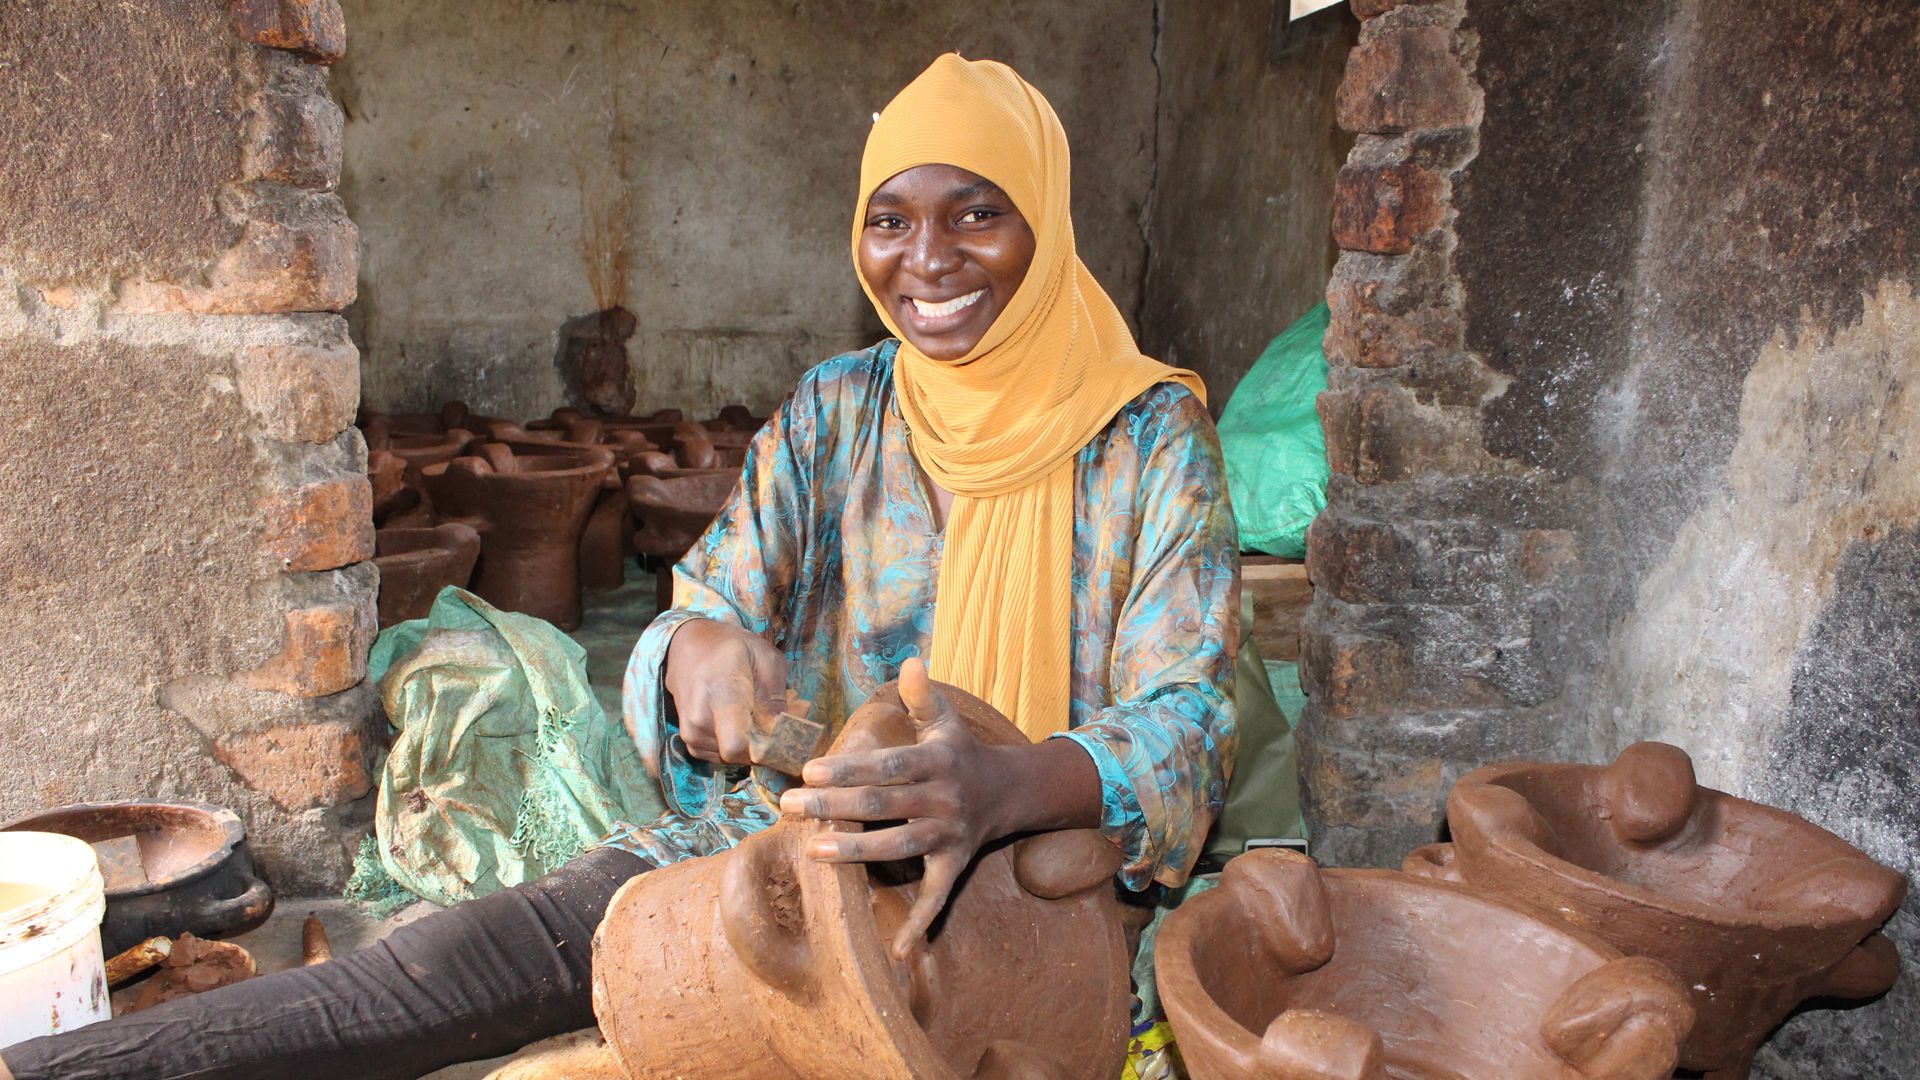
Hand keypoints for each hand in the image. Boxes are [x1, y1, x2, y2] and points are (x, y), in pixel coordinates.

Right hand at [662, 618, 787, 764]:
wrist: (688, 647)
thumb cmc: (732, 648)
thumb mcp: (766, 659)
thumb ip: (777, 698)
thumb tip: (788, 732)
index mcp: (719, 695)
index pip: (737, 746)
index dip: (767, 748)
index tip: (785, 728)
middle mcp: (699, 720)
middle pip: (743, 755)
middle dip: (769, 743)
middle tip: (786, 715)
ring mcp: (692, 735)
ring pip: (737, 758)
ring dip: (757, 742)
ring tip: (764, 712)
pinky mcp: (692, 744)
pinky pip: (726, 757)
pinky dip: (742, 744)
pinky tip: (747, 720)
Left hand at [779, 657, 1007, 958]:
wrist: (1013, 791)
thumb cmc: (962, 752)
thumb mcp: (947, 720)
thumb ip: (923, 695)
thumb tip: (910, 658)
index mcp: (936, 761)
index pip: (886, 764)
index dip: (848, 767)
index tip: (809, 768)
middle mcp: (943, 799)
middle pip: (882, 804)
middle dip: (834, 805)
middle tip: (791, 806)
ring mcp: (949, 835)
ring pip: (899, 848)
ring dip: (856, 852)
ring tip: (814, 850)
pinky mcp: (955, 865)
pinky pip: (938, 899)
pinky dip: (919, 925)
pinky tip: (896, 950)